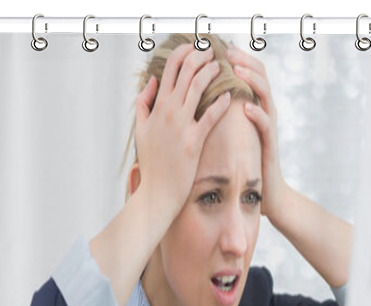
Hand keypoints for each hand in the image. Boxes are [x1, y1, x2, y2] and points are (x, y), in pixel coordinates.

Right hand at [134, 43, 231, 224]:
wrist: (156, 192)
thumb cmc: (151, 163)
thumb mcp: (140, 129)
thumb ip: (143, 103)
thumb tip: (153, 81)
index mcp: (156, 106)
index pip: (169, 69)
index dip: (183, 53)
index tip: (195, 47)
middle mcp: (167, 111)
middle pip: (185, 72)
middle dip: (200, 57)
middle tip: (212, 52)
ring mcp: (180, 126)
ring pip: (197, 88)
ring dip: (210, 73)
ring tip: (221, 68)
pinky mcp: (193, 142)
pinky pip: (209, 117)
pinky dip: (220, 104)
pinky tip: (229, 96)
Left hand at [226, 44, 288, 223]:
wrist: (268, 195)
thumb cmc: (246, 167)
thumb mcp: (233, 136)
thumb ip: (225, 116)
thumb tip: (204, 100)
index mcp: (253, 108)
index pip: (248, 74)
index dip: (237, 59)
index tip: (220, 48)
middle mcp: (264, 114)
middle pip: (260, 77)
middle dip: (245, 62)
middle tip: (230, 52)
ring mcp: (269, 129)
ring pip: (266, 96)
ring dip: (252, 82)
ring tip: (238, 72)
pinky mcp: (270, 146)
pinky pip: (266, 126)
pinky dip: (258, 115)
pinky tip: (247, 108)